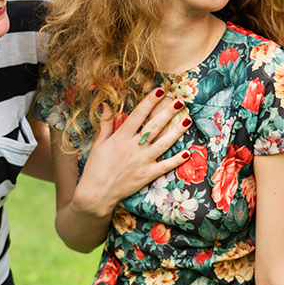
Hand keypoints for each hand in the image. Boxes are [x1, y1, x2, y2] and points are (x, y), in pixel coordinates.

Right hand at [71, 86, 191, 217]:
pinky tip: (187, 152)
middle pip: (154, 126)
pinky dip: (177, 160)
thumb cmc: (95, 167)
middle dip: (167, 112)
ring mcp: (142, 161)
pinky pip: (165, 166)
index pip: (137, 115)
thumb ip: (105, 123)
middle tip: (179, 101)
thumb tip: (105, 104)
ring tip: (188, 119)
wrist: (96, 194)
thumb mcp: (98, 143)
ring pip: (163, 143)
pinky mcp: (147, 175)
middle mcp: (133, 147)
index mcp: (121, 137)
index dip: (149, 102)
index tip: (160, 90)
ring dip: (176, 131)